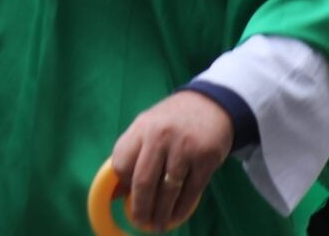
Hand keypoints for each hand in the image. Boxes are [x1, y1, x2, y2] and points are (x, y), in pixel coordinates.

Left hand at [109, 91, 232, 232]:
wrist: (212, 104)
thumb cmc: (173, 121)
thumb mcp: (148, 126)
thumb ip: (132, 153)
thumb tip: (117, 193)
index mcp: (141, 128)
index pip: (122, 163)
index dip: (123, 185)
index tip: (126, 198)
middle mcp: (161, 136)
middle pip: (143, 182)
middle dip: (140, 208)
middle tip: (141, 222)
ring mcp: (184, 147)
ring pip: (168, 191)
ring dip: (162, 213)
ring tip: (159, 225)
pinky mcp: (206, 158)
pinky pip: (191, 191)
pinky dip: (182, 208)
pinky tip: (176, 216)